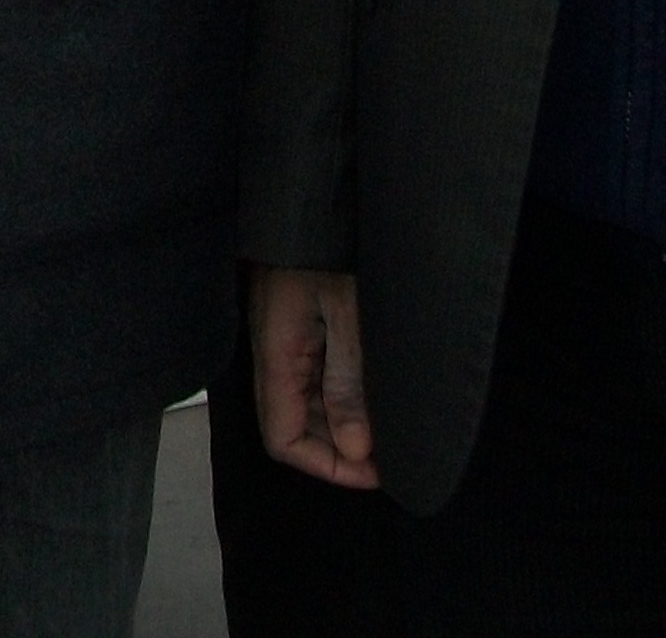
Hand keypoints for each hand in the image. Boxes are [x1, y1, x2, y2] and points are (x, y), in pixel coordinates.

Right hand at [250, 264, 379, 488]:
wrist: (314, 194)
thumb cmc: (328, 246)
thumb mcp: (348, 316)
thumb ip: (348, 384)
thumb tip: (355, 447)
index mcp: (277, 356)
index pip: (283, 440)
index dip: (327, 466)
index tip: (376, 470)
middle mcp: (272, 354)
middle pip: (293, 427)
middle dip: (339, 449)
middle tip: (393, 451)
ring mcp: (282, 339)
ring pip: (304, 404)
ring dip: (342, 422)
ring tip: (388, 423)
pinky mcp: (296, 325)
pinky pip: (312, 376)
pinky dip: (340, 393)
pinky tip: (372, 390)